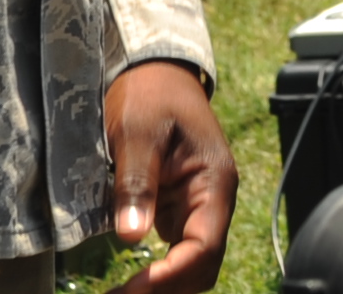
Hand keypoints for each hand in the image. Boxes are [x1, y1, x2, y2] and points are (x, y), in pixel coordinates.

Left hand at [106, 61, 235, 293]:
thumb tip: (131, 238)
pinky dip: (157, 273)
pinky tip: (128, 281)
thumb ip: (136, 184)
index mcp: (214, 182)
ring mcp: (197, 206)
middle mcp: (213, 200)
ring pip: (191, 264)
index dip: (168, 277)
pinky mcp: (179, 208)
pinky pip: (177, 251)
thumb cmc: (150, 94)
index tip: (129, 290)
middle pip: (202, 266)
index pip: (203, 248)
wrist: (155, 70)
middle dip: (165, 289)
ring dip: (162, 285)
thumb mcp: (137, 132)